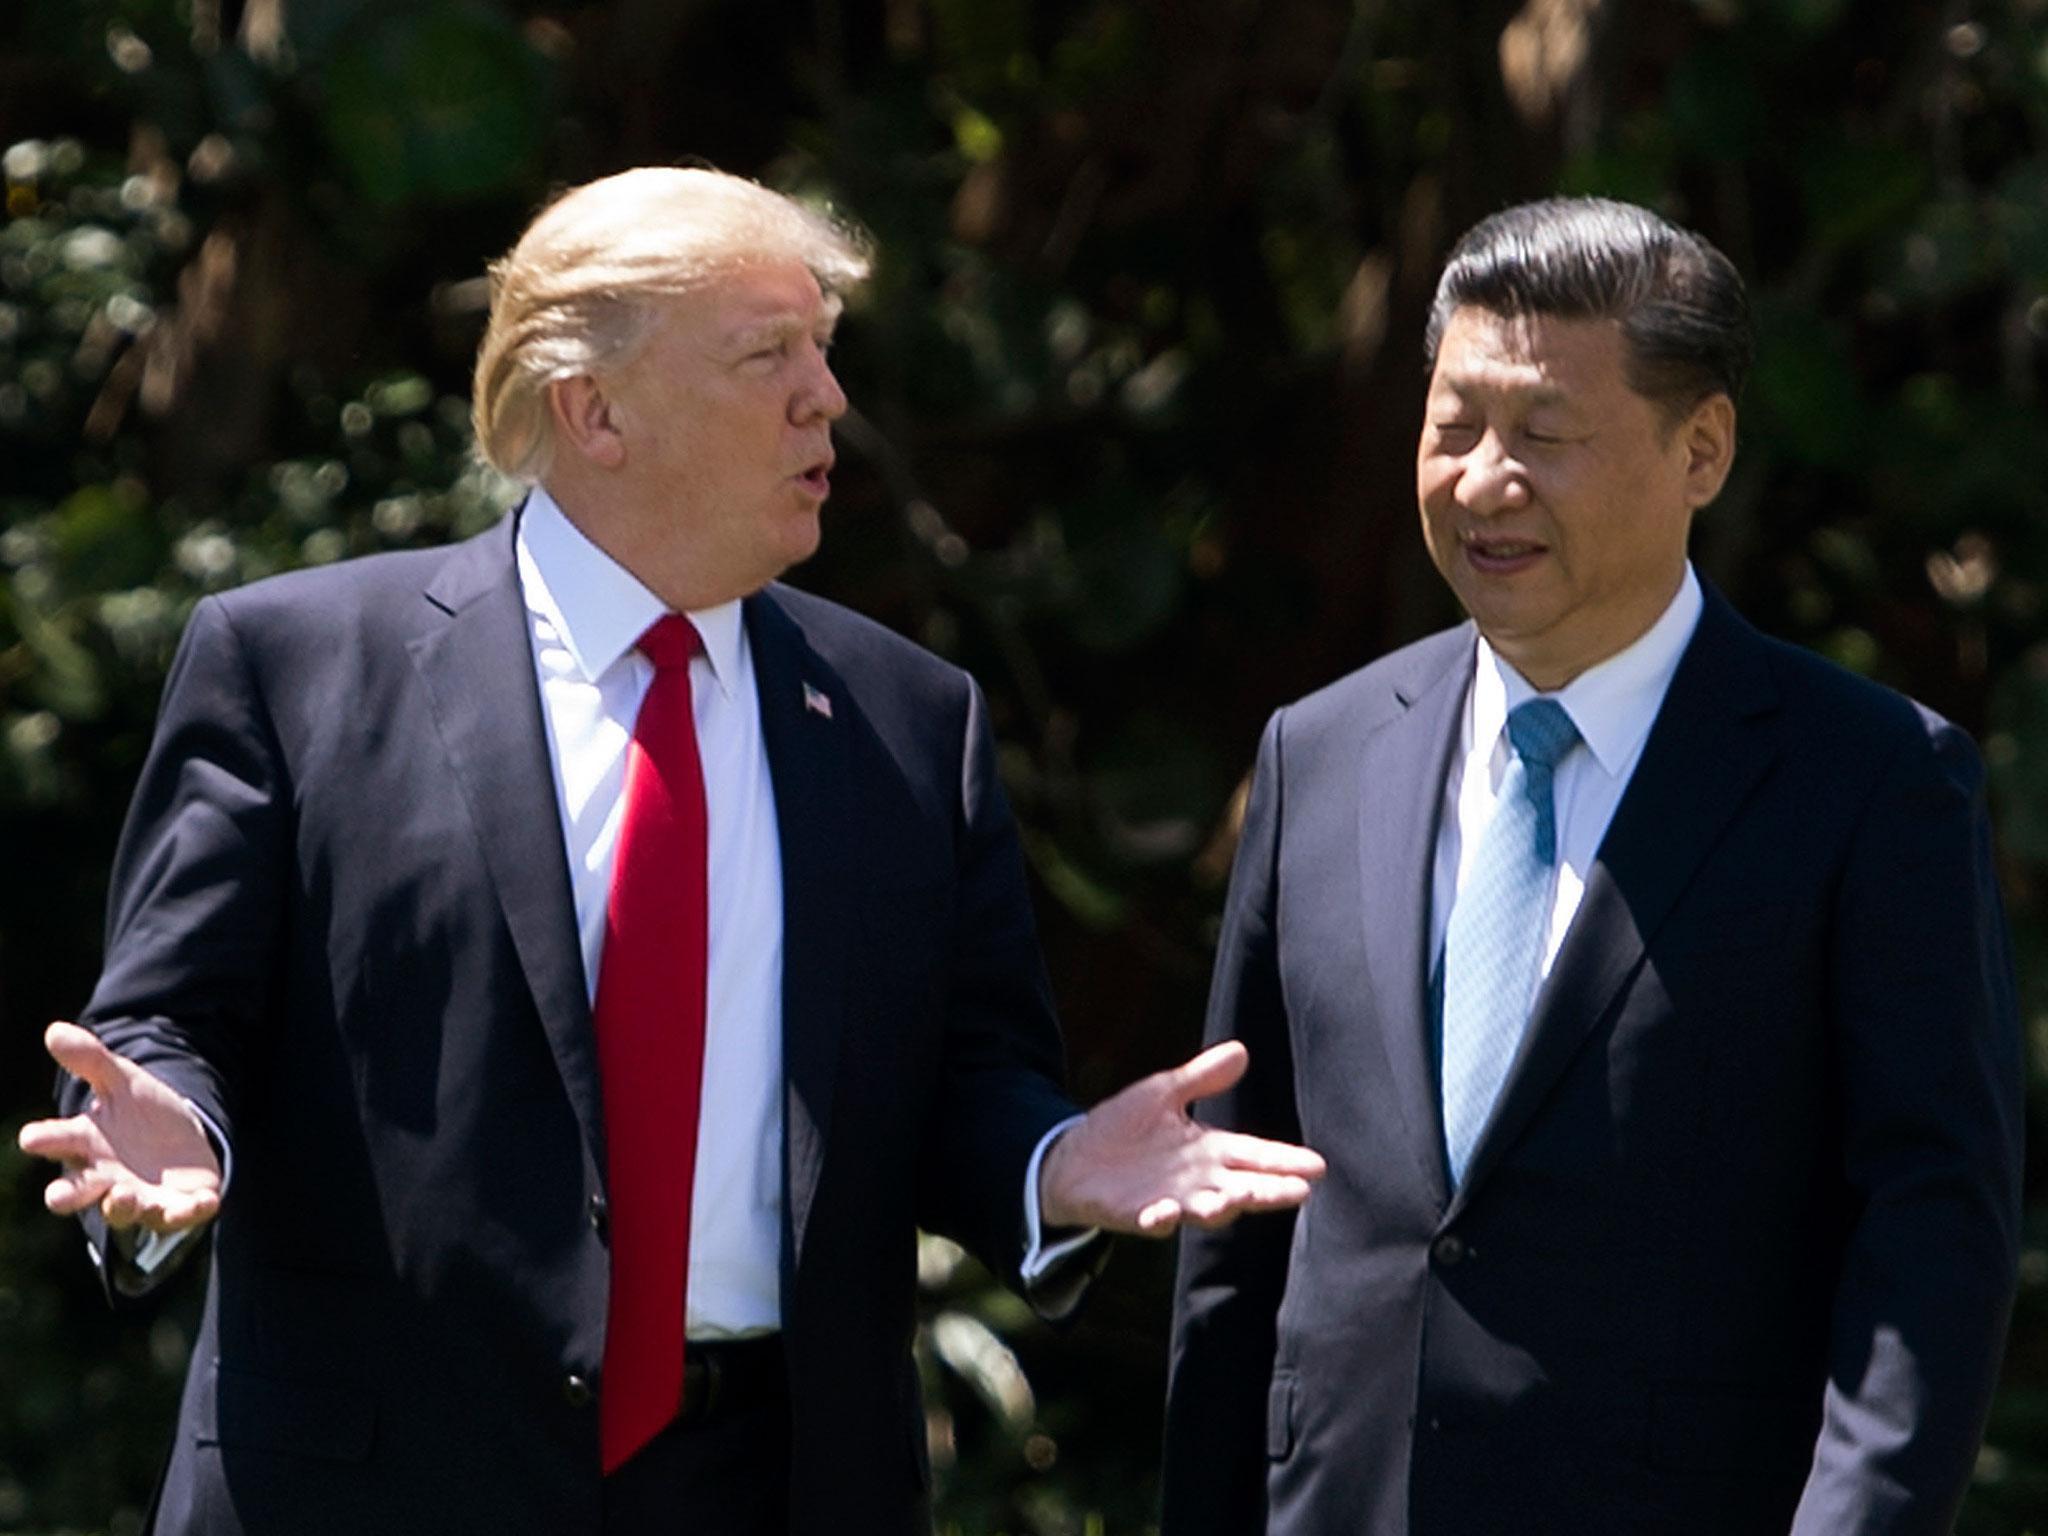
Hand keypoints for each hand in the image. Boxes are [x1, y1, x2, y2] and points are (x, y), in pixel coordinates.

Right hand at [17, 1022, 222, 1234]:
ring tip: (123, 1194)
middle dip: (69, 1195)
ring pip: (123, 1210)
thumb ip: (91, 1060)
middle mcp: (105, 1178)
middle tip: (59, 1195)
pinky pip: (181, 1215)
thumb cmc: (140, 1112)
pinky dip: (190, 1211)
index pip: (56, 1143)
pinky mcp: (177, 1207)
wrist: (183, 1137)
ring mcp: (140, 1197)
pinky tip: (207, 1200)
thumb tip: (55, 1030)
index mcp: (86, 1144)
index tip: (32, 1137)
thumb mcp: (123, 1081)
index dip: (44, 1140)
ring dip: (122, 1206)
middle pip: (77, 1192)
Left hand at [1038, 1041, 1324, 1235]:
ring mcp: (1170, 1200)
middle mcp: (1198, 1181)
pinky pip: (1152, 1220)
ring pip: (1205, 1209)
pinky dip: (1159, 1219)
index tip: (1317, 1166)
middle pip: (1242, 1187)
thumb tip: (1241, 1050)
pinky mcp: (1136, 1213)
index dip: (1284, 1160)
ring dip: (1220, 1207)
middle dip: (1268, 1191)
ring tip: (1233, 1201)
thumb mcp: (1164, 1092)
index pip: (1254, 1155)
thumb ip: (1202, 1077)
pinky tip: (1164, 1213)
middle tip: (1299, 1193)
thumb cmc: (1125, 1127)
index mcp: (1210, 1151)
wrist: (1074, 1158)